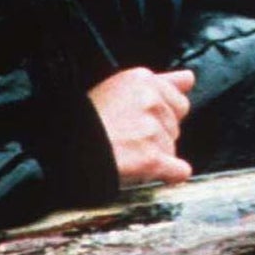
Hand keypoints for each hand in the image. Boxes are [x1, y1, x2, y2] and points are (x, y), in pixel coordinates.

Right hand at [88, 67, 195, 188]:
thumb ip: (161, 82)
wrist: (65, 152)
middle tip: (129, 139)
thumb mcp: (119, 89)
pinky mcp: (151, 158)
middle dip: (159, 134)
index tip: (140, 123)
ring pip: (172, 148)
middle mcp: (150, 101)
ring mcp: (152, 130)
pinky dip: (169, 175)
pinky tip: (151, 173)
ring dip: (155, 155)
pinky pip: (178, 169)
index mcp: (142, 80)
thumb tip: (189, 79)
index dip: (160, 115)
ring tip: (126, 153)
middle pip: (176, 125)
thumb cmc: (86, 123)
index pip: (178, 100)